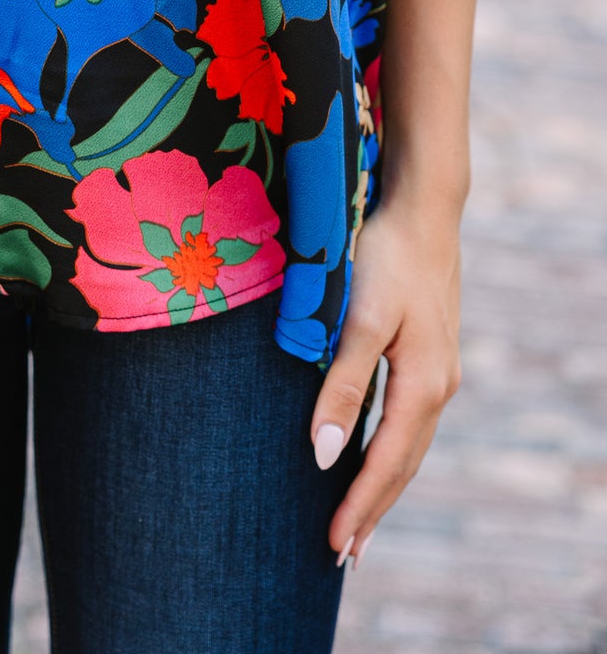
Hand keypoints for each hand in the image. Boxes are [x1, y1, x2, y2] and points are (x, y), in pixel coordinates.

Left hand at [310, 192, 462, 566]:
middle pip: (404, 464)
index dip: (360, 506)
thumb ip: (341, 385)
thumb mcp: (359, 318)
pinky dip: (390, 450)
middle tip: (342, 556)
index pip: (387, 462)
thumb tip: (324, 454)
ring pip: (409, 444)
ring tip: (358, 525)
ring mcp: (438, 370)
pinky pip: (408, 420)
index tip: (335, 547)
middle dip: (373, 510)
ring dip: (383, 486)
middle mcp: (438, 385)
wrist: (423, 206)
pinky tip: (373, 457)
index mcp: (424, 384)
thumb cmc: (386, 255)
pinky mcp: (429, 353)